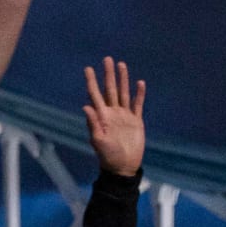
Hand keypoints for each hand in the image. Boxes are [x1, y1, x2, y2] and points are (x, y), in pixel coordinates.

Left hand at [83, 57, 145, 174]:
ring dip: (123, 79)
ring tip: (121, 65)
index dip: (92, 81)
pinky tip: (140, 83)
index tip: (88, 68)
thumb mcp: (99, 141)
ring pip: (123, 93)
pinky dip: (139, 94)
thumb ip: (93, 124)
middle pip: (110, 89)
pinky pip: (137, 104)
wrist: (123, 167)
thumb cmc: (108, 156)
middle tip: (107, 59)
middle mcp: (112, 113)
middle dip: (108, 74)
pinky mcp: (136, 121)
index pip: (95, 95)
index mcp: (102, 116)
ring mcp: (124, 116)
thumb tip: (85, 106)